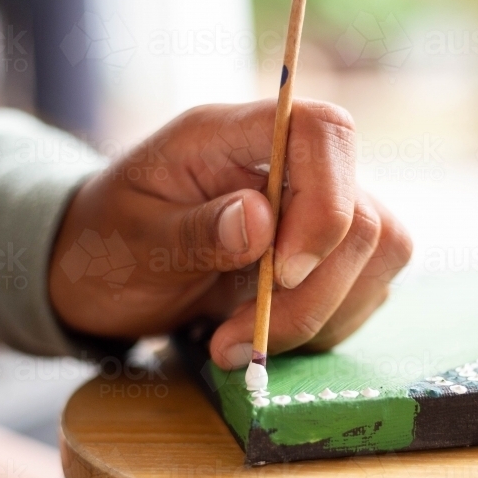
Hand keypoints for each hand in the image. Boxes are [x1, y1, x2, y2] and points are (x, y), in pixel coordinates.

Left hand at [49, 99, 412, 369]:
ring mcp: (312, 211)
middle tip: (238, 341)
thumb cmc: (106, 247)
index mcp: (232, 135)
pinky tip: (262, 339)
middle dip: (312, 293)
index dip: (323, 203)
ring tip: (241, 346)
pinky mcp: (326, 257)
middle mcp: (285, 166)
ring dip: (319, 317)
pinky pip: (363, 290)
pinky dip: (322, 328)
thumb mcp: (132, 242)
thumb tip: (261, 221)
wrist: (100, 277)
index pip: (321, 131)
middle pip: (362, 212)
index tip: (282, 270)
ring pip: (377, 255)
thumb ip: (195, 231)